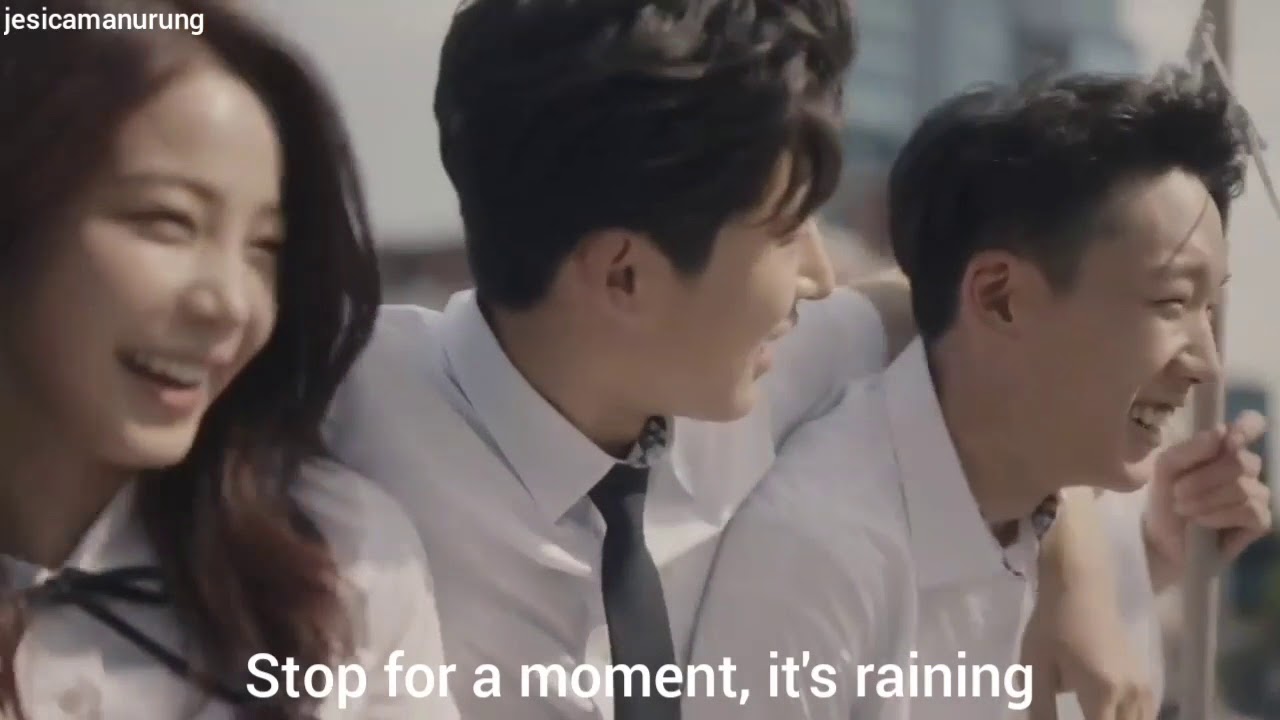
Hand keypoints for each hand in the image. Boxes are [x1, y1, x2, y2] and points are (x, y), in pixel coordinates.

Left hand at [1025, 489, 1155, 719]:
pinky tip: (1110, 712)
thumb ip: (1040, 708)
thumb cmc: (1052, 623)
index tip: (1070, 718)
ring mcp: (1143, 684)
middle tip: (1079, 713)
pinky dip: (1131, 718)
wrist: (1081, 585)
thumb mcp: (1035, 667)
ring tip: (1089, 712)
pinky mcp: (1146, 674)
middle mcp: (1131, 693)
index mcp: (1103, 693)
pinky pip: (1145, 712)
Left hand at [1144, 410, 1271, 580]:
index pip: (1253, 424)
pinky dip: (1219, 515)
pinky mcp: (1260, 520)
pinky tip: (1202, 522)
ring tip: (1184, 509)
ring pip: (1244, 488)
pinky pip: (1250, 510)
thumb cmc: (1164, 500)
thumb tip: (1222, 433)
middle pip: (1242, 462)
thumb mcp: (1165, 469)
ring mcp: (1257, 493)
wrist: (1160, 540)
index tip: (1231, 441)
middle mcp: (1245, 468)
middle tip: (1178, 493)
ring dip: (1205, 500)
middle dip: (1204, 479)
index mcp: (1223, 448)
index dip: (1248, 428)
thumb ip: (1189, 449)